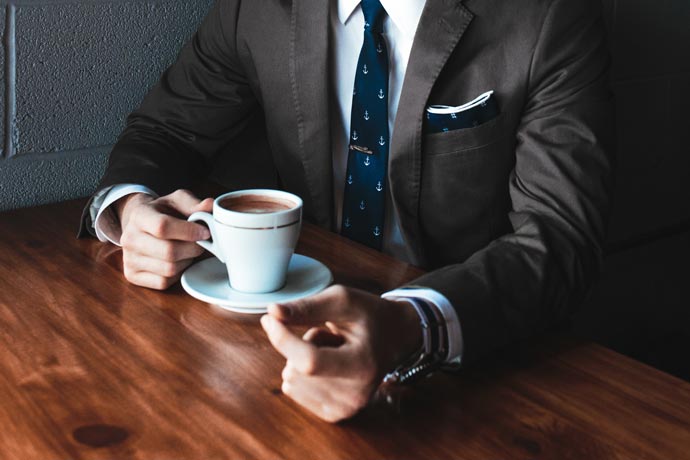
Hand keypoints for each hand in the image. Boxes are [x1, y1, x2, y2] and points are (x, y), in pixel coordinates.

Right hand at [116, 189, 213, 289]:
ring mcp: (129, 259)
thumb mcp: (177, 201)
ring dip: (186, 261)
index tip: (205, 232)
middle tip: (200, 243)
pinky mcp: (132, 275)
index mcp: (139, 215)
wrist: (141, 224)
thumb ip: (194, 204)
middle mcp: (129, 238)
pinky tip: (178, 262)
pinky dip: (177, 274)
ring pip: (169, 269)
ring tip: (187, 250)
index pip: (163, 226)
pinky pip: (163, 282)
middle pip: (169, 251)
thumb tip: (210, 206)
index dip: (189, 231)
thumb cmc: (163, 212)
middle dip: (193, 248)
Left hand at [260, 285, 421, 422]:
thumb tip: (272, 312)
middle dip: (303, 344)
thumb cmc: (369, 315)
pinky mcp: (335, 414)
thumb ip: (307, 307)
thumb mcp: (343, 300)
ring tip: (333, 349)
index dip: (283, 339)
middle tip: (332, 336)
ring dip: (303, 359)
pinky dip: (303, 374)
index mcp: (363, 366)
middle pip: (296, 370)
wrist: (396, 337)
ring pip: (291, 380)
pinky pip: (293, 390)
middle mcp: (356, 395)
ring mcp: (346, 409)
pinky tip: (329, 364)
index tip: (269, 319)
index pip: (309, 361)